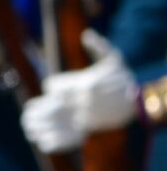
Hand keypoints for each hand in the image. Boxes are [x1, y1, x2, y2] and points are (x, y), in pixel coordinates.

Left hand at [21, 31, 137, 152]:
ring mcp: (86, 115)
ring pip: (57, 118)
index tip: (53, 88)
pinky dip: (56, 135)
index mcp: (84, 83)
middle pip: (53, 102)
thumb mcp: (113, 59)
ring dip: (44, 121)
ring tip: (33, 124)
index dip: (52, 87)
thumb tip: (86, 35)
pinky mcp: (90, 127)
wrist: (138, 102)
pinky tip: (46, 135)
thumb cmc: (123, 78)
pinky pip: (67, 132)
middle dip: (43, 105)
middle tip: (34, 108)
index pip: (54, 86)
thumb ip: (98, 47)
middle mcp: (83, 100)